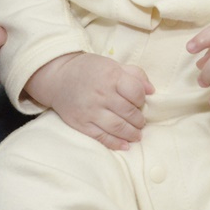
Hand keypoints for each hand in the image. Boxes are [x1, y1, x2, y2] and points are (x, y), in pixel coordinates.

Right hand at [25, 52, 153, 150]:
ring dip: (131, 133)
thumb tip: (152, 90)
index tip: (140, 102)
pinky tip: (125, 145)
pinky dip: (115, 143)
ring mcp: (90, 111)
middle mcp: (101, 94)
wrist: (58, 78)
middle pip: (129, 112)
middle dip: (139, 120)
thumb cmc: (90, 70)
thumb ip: (135, 75)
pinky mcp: (81, 123)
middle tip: (141, 122)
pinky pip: (101, 137)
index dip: (142, 99)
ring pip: (118, 127)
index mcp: (111, 76)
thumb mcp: (112, 65)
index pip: (136, 92)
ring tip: (137, 134)